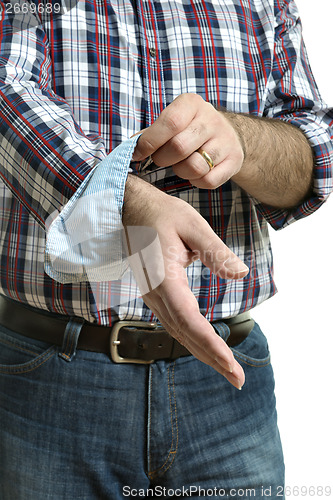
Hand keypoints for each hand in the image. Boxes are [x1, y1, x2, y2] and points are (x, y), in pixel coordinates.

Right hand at [123, 175, 247, 388]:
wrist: (131, 208)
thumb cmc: (162, 213)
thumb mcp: (193, 225)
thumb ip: (216, 252)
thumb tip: (241, 274)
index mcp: (164, 278)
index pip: (189, 320)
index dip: (211, 345)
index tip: (232, 365)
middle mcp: (155, 293)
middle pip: (183, 334)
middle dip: (211, 358)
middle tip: (237, 379)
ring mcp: (152, 295)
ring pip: (177, 332)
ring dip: (202, 352)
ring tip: (226, 369)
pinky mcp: (155, 293)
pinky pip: (173, 322)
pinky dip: (191, 338)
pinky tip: (205, 346)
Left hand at [132, 93, 243, 188]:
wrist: (228, 135)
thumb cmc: (190, 129)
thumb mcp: (173, 121)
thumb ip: (151, 133)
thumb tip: (128, 149)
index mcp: (192, 104)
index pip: (170, 123)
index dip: (150, 142)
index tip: (138, 154)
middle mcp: (212, 119)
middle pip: (179, 147)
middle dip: (163, 159)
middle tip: (161, 159)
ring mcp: (226, 141)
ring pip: (195, 167)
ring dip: (181, 171)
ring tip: (180, 164)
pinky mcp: (235, 161)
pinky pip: (208, 181)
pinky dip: (196, 182)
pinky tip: (195, 173)